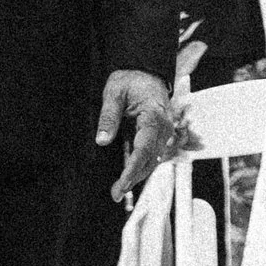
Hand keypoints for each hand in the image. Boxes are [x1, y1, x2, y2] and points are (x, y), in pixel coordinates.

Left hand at [96, 69, 181, 201]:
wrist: (145, 71)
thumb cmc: (131, 79)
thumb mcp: (114, 93)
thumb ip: (108, 117)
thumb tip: (102, 140)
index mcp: (154, 116)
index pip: (144, 149)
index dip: (132, 170)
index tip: (121, 184)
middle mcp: (164, 127)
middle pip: (150, 159)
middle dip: (133, 178)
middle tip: (116, 194)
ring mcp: (164, 132)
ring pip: (152, 160)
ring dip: (137, 175)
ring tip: (119, 190)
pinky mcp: (159, 135)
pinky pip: (151, 154)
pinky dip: (140, 167)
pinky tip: (128, 176)